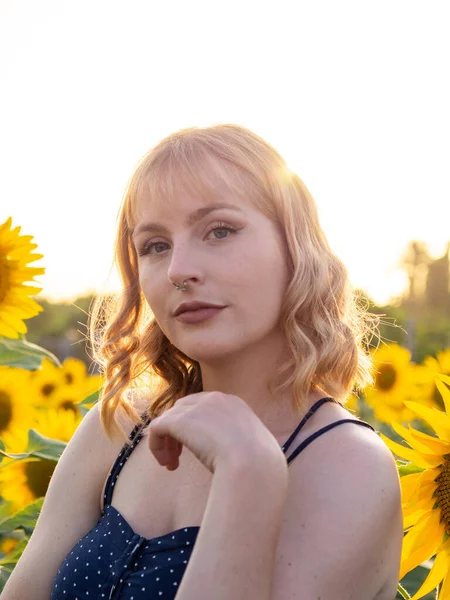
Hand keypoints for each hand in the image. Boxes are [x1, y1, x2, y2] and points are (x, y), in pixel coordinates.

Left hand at [147, 391, 284, 473]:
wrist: (253, 465)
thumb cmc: (257, 465)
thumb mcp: (251, 446)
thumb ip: (238, 442)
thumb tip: (234, 454)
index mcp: (233, 404)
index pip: (204, 408)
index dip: (196, 428)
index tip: (197, 450)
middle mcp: (214, 399)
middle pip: (183, 409)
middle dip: (178, 432)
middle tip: (179, 458)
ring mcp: (196, 407)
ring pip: (169, 419)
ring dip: (167, 442)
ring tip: (171, 464)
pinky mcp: (179, 420)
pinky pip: (156, 428)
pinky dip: (156, 445)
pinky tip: (166, 464)